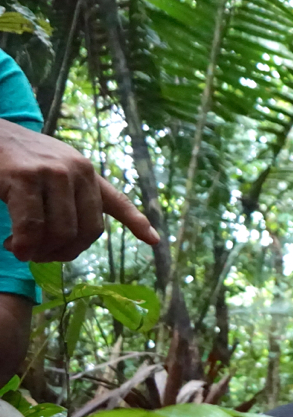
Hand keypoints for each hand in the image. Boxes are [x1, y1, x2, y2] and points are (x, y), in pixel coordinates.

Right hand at [0, 119, 158, 261]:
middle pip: (87, 231)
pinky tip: (14, 247)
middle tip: (39, 255)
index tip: (154, 240)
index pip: (118, 201)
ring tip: (22, 250)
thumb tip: (75, 234)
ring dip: (41, 252)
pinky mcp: (25, 177)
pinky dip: (25, 245)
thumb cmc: (15, 160)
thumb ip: (70, 198)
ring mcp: (53, 172)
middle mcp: (77, 170)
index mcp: (86, 172)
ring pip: (62, 232)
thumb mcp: (52, 172)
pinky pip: (33, 226)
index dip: (137, 222)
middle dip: (63, 253)